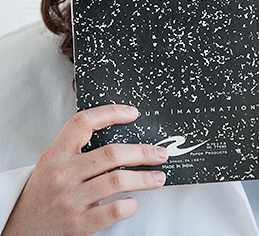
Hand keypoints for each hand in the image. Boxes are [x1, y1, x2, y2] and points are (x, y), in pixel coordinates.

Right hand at [3, 104, 168, 235]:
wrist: (19, 231)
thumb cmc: (43, 194)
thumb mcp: (52, 163)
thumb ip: (76, 148)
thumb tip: (120, 133)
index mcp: (55, 154)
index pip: (83, 123)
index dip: (111, 113)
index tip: (132, 113)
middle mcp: (62, 175)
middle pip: (111, 154)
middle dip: (143, 152)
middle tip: (160, 153)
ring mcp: (70, 200)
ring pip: (118, 181)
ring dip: (145, 178)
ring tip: (158, 177)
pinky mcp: (78, 225)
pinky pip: (113, 210)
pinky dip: (130, 205)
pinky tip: (134, 201)